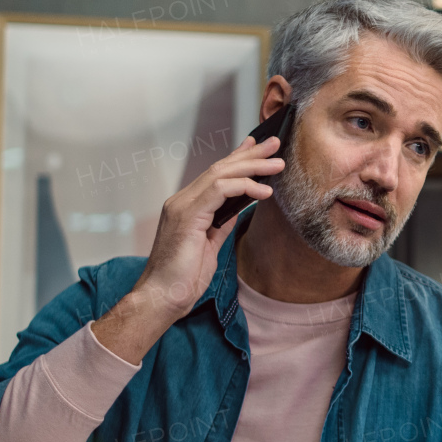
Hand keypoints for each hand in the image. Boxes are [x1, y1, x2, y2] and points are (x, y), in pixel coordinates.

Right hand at [91, 135, 284, 363]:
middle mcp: (182, 201)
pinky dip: (244, 187)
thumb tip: (238, 209)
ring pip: (221, 174)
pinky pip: (219, 190)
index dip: (238, 159)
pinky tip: (263, 191)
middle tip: (274, 144)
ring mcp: (182, 206)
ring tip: (278, 164)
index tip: (257, 148)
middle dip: (250, 155)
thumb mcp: (209, 245)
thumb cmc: (183, 278)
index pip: (216, 175)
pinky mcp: (187, 215)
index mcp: (187, 207)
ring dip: (253, 167)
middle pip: (220, 168)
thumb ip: (220, 223)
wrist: (163, 297)